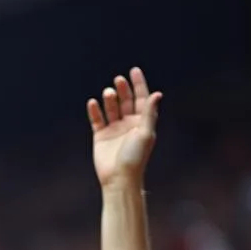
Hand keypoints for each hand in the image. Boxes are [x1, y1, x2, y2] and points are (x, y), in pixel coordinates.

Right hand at [87, 67, 161, 188]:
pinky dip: (94, 110)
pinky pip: (97, 120)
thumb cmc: (135, 158)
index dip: (138, 84)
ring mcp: (114, 130)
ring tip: (108, 94)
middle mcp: (128, 124)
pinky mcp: (101, 136)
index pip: (141, 98)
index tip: (134, 71)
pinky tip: (93, 102)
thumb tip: (157, 93)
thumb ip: (149, 113)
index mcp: (142, 122)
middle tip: (118, 81)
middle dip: (123, 89)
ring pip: (111, 108)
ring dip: (110, 99)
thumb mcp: (145, 133)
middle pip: (126, 101)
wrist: (119, 179)